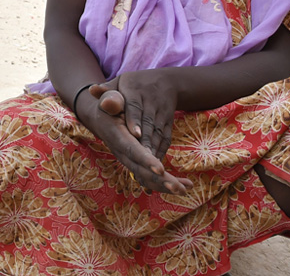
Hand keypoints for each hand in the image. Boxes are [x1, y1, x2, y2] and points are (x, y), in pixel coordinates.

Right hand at [74, 86, 191, 194]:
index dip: (145, 160)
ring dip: (165, 185)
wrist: (103, 117)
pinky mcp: (136, 163)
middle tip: (178, 188)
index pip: (131, 150)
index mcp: (117, 136)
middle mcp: (122, 153)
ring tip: (185, 189)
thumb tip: (110, 104)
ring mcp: (129, 160)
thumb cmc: (110, 104)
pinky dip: (166, 183)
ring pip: (146, 178)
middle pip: (141, 170)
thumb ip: (111, 100)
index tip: (160, 169)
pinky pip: (150, 177)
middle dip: (160, 180)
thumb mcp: (110, 99)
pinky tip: (184, 186)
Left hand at [91, 71, 179, 161]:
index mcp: (135, 92)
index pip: (134, 107)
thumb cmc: (134, 84)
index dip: (135, 120)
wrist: (165, 82)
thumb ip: (106, 89)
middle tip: (143, 157)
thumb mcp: (120, 82)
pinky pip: (165, 137)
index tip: (135, 133)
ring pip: (158, 132)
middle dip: (146, 140)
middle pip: (148, 123)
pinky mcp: (168, 123)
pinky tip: (156, 164)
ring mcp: (161, 113)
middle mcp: (151, 102)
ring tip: (149, 165)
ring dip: (154, 149)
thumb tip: (92, 89)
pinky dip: (161, 150)